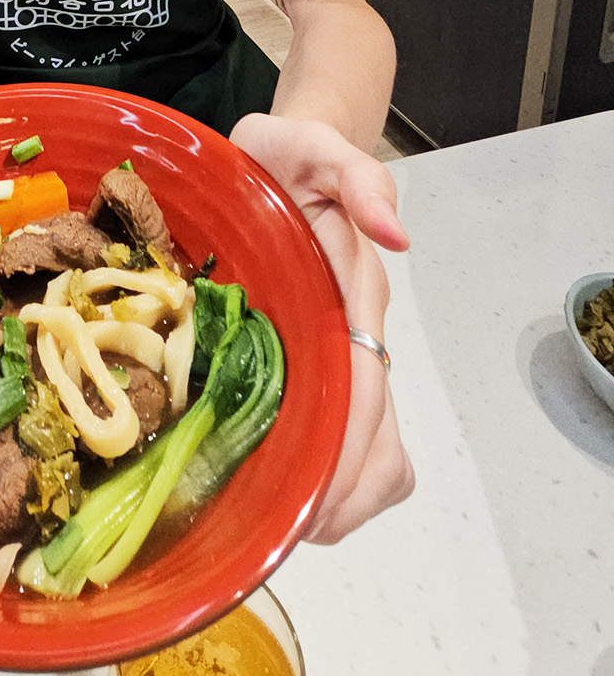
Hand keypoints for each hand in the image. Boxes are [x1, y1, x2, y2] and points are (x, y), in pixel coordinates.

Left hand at [228, 112, 413, 543]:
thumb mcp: (311, 144)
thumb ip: (356, 175)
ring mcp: (337, 354)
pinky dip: (322, 479)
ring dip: (337, 499)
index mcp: (351, 293)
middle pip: (378, 439)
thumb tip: (397, 235)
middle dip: (342, 495)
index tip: (316, 499)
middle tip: (285, 530)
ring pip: (371, 454)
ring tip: (281, 522)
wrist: (279, 152)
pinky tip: (278, 489)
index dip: (348, 448)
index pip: (365, 386)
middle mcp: (353, 334)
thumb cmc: (288, 154)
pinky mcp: (314, 364)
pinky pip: (339, 440)